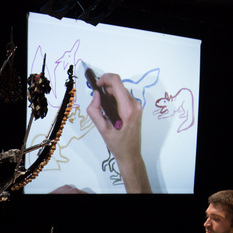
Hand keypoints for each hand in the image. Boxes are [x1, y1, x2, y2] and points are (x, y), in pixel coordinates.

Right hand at [86, 72, 150, 192]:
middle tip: (97, 104)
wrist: (130, 154)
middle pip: (118, 86)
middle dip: (105, 90)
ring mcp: (137, 106)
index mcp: (127, 109)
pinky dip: (114, 100)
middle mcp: (135, 105)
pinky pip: (123, 98)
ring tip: (104, 112)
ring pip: (120, 91)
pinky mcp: (136, 108)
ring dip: (110, 96)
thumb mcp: (102, 129)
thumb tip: (95, 95)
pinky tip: (111, 114)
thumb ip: (94, 110)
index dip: (105, 79)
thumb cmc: (117, 144)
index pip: (117, 82)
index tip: (96, 84)